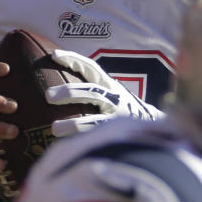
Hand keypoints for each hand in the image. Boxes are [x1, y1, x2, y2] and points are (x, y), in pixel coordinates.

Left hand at [46, 49, 163, 137]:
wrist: (153, 125)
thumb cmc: (120, 108)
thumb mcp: (109, 93)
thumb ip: (90, 89)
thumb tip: (54, 86)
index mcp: (110, 84)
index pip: (91, 67)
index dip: (74, 59)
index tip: (54, 55)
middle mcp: (115, 98)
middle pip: (92, 91)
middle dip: (69, 92)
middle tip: (48, 96)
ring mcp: (118, 118)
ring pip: (95, 119)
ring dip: (73, 124)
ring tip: (54, 128)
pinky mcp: (117, 136)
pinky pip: (99, 139)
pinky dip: (83, 141)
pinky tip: (69, 146)